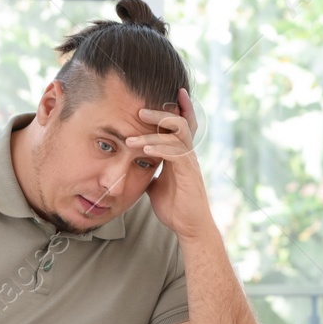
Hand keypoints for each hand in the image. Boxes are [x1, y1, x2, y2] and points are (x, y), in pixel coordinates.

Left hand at [131, 88, 212, 240]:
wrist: (190, 228)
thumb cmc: (175, 208)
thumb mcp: (156, 185)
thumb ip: (150, 172)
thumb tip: (134, 167)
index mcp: (181, 155)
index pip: (180, 125)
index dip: (176, 109)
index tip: (166, 95)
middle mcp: (188, 154)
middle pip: (181, 122)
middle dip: (161, 113)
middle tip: (139, 110)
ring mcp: (190, 162)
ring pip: (177, 133)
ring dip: (153, 130)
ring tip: (132, 132)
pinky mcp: (188, 173)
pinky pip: (175, 153)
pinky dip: (158, 148)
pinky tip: (143, 149)